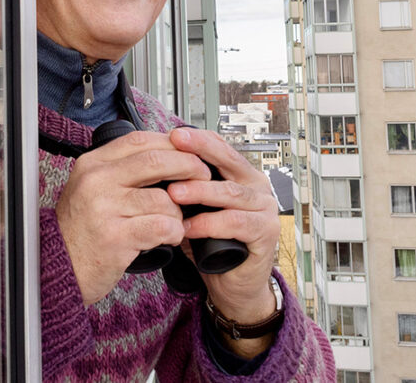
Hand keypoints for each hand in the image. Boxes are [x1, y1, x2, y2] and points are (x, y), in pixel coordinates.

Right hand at [55, 131, 210, 304]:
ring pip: (164, 198)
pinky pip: (162, 226)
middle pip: (156, 161)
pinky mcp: (116, 237)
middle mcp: (96, 181)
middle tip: (202, 177)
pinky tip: (170, 237)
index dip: (171, 144)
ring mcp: (105, 208)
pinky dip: (175, 231)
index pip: (138, 140)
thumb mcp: (91, 188)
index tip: (189, 152)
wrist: (58, 266)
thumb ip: (121, 170)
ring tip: (175, 220)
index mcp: (92, 164)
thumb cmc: (79, 229)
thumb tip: (167, 155)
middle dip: (189, 167)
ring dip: (180, 211)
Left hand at [166, 128, 279, 354]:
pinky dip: (210, 224)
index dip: (197, 140)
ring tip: (173, 193)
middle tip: (174, 147)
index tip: (172, 134)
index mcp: (239, 174)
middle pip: (229, 161)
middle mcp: (255, 186)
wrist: (232, 282)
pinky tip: (188, 227)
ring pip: (231, 193)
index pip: (220, 147)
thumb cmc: (210, 241)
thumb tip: (149, 167)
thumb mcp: (194, 208)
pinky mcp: (265, 233)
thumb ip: (182, 187)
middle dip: (200, 152)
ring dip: (200, 191)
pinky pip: (237, 223)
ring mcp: (264, 208)